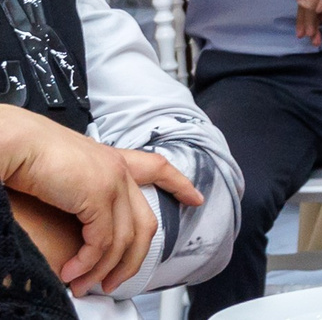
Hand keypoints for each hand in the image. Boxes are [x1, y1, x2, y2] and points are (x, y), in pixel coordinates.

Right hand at [0, 106, 199, 294]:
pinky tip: (72, 271)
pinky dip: (88, 262)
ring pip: (124, 239)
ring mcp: (112, 182)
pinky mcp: (98, 194)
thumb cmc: (31, 156)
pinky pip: (101, 241)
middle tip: (114, 282)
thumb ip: (83, 193)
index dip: (180, 184)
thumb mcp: (68, 174)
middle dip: (133, 259)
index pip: (158, 168)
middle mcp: (119, 171)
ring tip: (83, 284)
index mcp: (113, 161)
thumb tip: (82, 223)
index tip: (195, 198)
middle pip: (145, 223)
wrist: (18, 144)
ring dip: (103, 269)